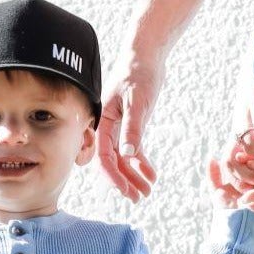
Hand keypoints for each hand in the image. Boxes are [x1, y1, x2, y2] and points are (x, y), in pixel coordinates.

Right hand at [97, 52, 165, 201]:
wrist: (145, 56)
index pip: (104, 156)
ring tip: (147, 190)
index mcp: (103, 121)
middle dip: (125, 181)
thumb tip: (129, 154)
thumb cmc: (139, 73)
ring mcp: (118, 126)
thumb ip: (133, 127)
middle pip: (112, 161)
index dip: (114, 177)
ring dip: (133, 175)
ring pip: (122, 158)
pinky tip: (151, 174)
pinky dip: (141, 162)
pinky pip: (132, 149)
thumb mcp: (138, 101)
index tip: (127, 191)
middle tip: (139, 198)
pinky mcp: (130, 124)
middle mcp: (107, 126)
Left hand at [208, 145, 253, 215]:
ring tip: (239, 182)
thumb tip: (212, 158)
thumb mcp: (216, 190)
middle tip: (239, 162)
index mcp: (250, 177)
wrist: (231, 228)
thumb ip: (213, 175)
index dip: (245, 155)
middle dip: (248, 162)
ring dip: (250, 176)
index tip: (236, 155)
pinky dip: (252, 195)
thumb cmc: (226, 210)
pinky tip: (243, 199)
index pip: (253, 159)